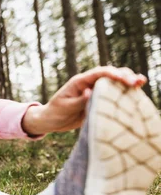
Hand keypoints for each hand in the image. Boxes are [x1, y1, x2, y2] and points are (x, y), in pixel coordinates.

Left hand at [22, 66, 146, 133]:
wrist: (52, 120)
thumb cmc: (56, 112)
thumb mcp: (65, 106)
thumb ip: (79, 100)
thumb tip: (89, 92)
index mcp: (79, 81)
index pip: (98, 73)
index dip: (112, 74)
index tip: (123, 79)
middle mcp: (89, 84)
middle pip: (109, 74)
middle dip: (124, 76)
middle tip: (136, 83)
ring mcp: (95, 91)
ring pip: (114, 82)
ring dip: (127, 81)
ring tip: (141, 82)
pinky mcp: (98, 100)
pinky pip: (113, 94)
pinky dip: (124, 92)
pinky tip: (136, 93)